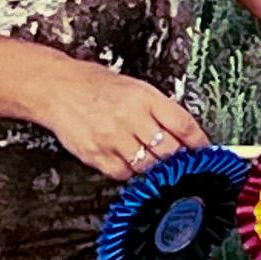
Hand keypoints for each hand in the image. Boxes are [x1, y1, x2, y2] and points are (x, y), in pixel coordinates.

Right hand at [35, 65, 212, 181]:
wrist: (56, 88)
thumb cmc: (94, 85)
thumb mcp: (133, 87)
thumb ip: (157, 109)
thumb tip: (183, 133)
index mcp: (144, 97)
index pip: (183, 124)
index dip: (198, 142)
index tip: (204, 150)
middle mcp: (131, 117)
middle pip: (170, 150)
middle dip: (178, 158)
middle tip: (180, 160)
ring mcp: (113, 138)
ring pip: (148, 166)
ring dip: (154, 166)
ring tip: (150, 158)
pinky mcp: (97, 155)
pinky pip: (123, 174)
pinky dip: (129, 171)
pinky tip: (125, 158)